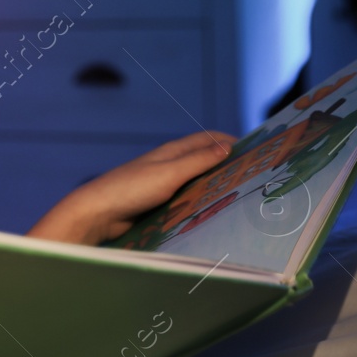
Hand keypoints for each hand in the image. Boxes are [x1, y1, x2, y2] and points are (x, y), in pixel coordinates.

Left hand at [26, 130, 238, 245]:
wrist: (98, 214)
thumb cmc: (130, 189)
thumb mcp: (168, 173)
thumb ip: (197, 161)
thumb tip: (226, 147)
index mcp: (171, 152)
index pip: (207, 140)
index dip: (231, 141)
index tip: (258, 150)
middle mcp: (168, 166)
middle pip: (205, 162)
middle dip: (228, 167)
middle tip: (257, 179)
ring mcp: (163, 186)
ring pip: (197, 184)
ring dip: (216, 188)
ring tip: (243, 199)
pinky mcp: (158, 205)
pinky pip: (187, 202)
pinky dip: (201, 204)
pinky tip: (215, 215)